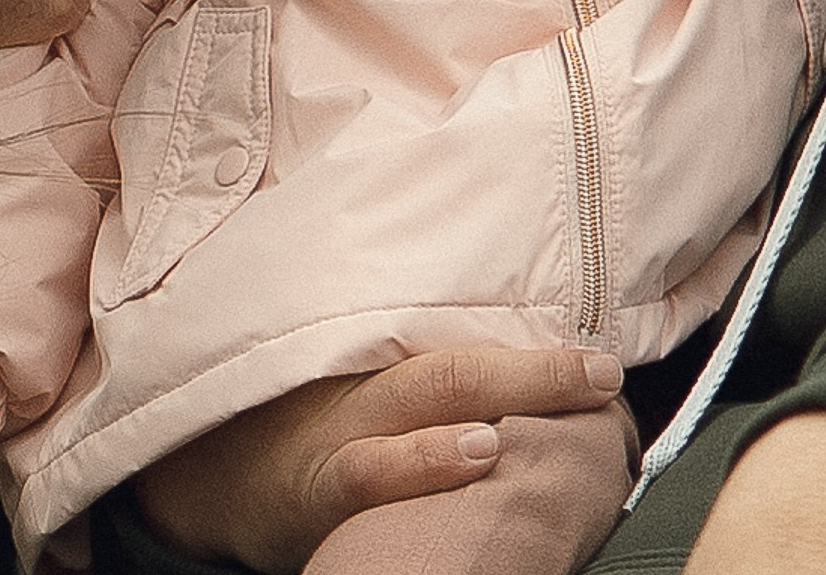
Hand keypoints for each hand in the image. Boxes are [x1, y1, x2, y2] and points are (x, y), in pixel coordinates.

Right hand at [135, 347, 627, 571]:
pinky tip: (475, 456)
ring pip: (426, 397)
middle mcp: (376, 385)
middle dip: (538, 370)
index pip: (472, 337)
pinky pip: (373, 469)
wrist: (217, 475)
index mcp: (394, 362)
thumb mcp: (372, 400)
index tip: (608, 346)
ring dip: (497, 397)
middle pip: (462, 360)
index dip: (541, 341)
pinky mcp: (321, 486)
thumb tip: (533, 404)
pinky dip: (427, 462)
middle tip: (603, 370)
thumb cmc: (315, 435)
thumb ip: (437, 384)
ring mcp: (348, 431)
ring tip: (557, 395)